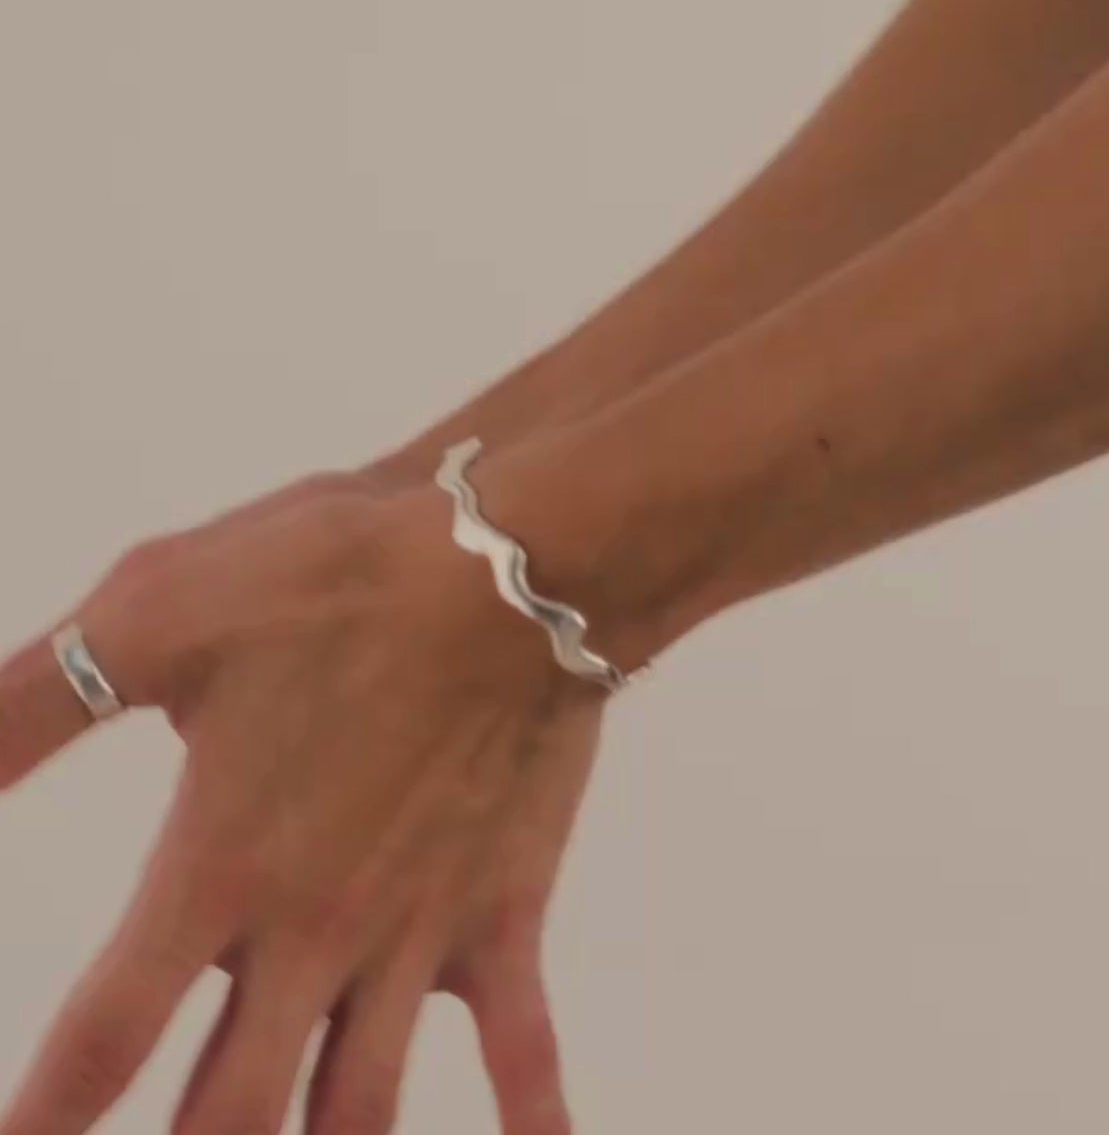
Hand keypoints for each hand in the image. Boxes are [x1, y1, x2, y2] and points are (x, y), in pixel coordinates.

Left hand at [0, 464, 611, 1134]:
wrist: (518, 558)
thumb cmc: (339, 573)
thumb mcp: (156, 610)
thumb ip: (27, 705)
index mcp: (215, 868)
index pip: (98, 1042)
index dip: (39, 1124)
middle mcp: (310, 932)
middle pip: (225, 1120)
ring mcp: (415, 933)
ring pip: (355, 1111)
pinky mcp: (504, 909)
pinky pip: (522, 1042)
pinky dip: (530, 1116)